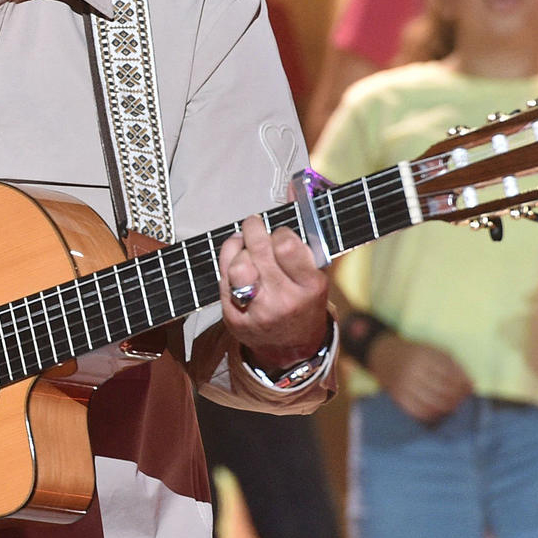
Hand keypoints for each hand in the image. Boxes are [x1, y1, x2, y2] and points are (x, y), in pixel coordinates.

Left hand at [218, 215, 330, 368]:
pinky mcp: (235, 319)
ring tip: (242, 244)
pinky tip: (235, 264)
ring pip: (236, 266)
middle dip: (252, 229)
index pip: (286, 246)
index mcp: (309, 287)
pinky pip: (222, 281)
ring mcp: (257, 312)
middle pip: (257, 252)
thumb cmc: (304, 303)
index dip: (279, 232)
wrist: (292, 349)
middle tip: (252, 224)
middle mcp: (284, 300)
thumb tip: (291, 188)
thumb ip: (302, 235)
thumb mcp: (315, 275)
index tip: (278, 233)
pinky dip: (226, 267)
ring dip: (236, 248)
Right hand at [368, 334, 473, 423]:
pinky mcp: (397, 397)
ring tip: (453, 407)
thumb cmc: (415, 353)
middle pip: (443, 391)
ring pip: (432, 404)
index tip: (470, 389)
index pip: (451, 375)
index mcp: (424, 356)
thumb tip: (472, 385)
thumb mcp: (434, 351)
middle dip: (457, 398)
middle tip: (462, 401)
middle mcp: (412, 371)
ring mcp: (403, 385)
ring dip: (447, 409)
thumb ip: (454, 366)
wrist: (384, 354)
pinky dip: (432, 415)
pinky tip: (439, 413)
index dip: (464, 385)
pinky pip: (418, 411)